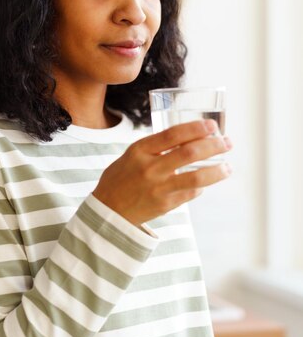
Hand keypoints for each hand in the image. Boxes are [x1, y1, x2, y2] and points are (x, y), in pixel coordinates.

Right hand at [92, 120, 231, 225]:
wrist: (108, 210)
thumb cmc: (121, 178)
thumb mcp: (132, 155)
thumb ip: (156, 147)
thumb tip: (189, 138)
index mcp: (140, 151)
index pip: (173, 135)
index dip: (196, 128)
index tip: (212, 126)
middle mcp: (150, 169)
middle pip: (189, 154)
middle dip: (213, 146)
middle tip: (227, 143)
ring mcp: (159, 188)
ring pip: (196, 178)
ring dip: (216, 171)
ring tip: (227, 166)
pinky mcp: (165, 205)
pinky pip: (190, 194)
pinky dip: (200, 187)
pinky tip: (205, 182)